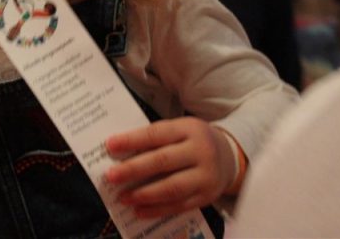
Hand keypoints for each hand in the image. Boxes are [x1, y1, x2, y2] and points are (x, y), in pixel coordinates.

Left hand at [104, 117, 236, 218]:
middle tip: (111, 176)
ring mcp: (205, 176)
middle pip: (163, 161)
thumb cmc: (192, 140)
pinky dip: (157, 210)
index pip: (156, 134)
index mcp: (188, 129)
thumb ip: (155, 138)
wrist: (229, 156)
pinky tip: (139, 210)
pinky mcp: (207, 196)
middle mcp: (200, 151)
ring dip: (144, 194)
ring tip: (122, 197)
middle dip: (134, 169)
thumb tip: (120, 153)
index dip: (132, 140)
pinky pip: (179, 205)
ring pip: (172, 187)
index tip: (110, 146)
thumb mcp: (179, 130)